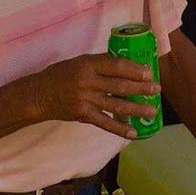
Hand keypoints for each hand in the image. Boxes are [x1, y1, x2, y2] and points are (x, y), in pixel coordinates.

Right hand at [23, 53, 158, 138]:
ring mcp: (85, 99)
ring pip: (116, 105)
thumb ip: (99, 64)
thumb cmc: (60, 75)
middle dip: (141, 88)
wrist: (38, 95)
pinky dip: (120, 128)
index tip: (149, 72)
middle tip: (157, 90)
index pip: (116, 66)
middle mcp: (87, 81)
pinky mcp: (83, 115)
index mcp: (87, 64)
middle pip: (120, 85)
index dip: (134, 70)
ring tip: (153, 111)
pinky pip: (105, 122)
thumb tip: (125, 65)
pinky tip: (133, 132)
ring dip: (137, 109)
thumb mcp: (78, 62)